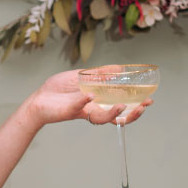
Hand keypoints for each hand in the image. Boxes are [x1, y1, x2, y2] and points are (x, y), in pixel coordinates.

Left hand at [25, 67, 152, 128]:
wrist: (38, 99)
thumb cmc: (58, 90)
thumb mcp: (82, 76)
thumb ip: (100, 73)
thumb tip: (120, 69)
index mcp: (98, 102)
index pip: (121, 106)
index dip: (135, 105)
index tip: (148, 100)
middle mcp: (93, 109)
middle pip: (117, 117)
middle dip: (133, 114)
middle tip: (144, 106)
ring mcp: (82, 111)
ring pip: (102, 118)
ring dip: (114, 113)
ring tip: (123, 106)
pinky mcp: (69, 111)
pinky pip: (79, 107)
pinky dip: (85, 101)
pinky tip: (91, 94)